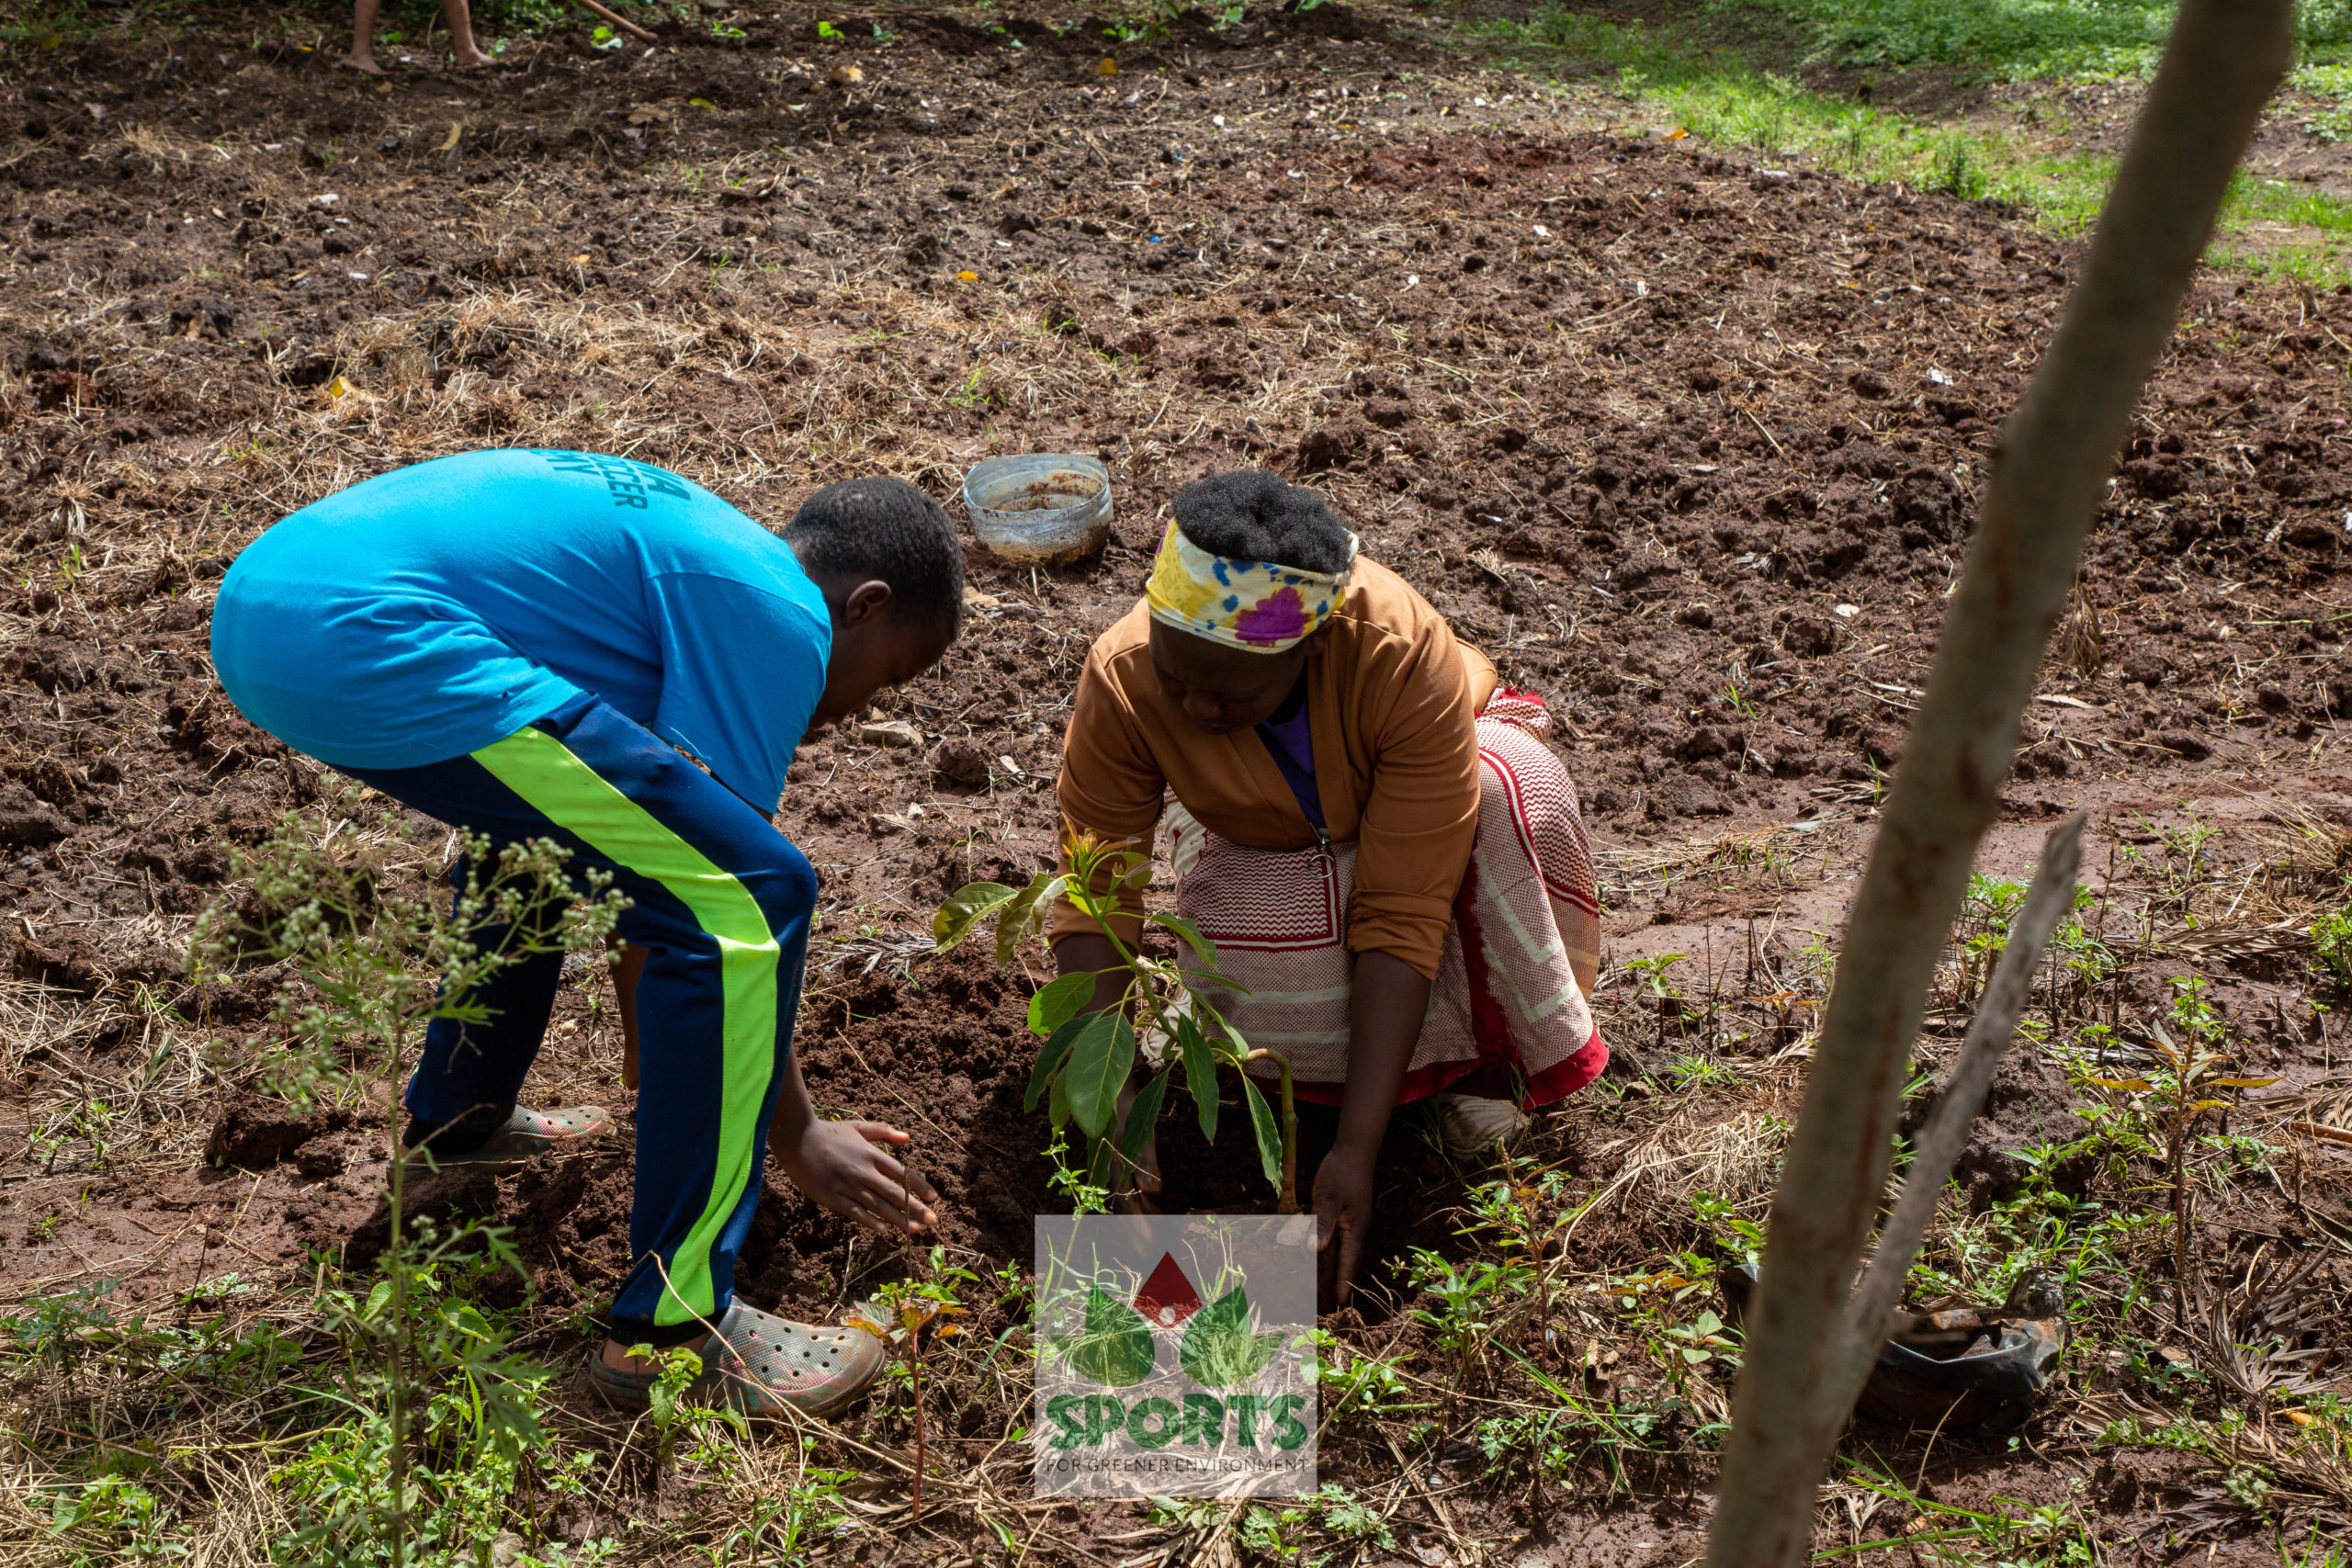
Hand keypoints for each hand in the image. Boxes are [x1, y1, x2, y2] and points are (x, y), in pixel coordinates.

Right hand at [773, 1117, 938, 1238]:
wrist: (796, 1139)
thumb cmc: (828, 1132)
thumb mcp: (858, 1127)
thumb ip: (883, 1132)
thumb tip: (907, 1137)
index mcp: (871, 1154)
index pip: (902, 1173)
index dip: (919, 1186)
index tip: (934, 1198)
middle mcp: (863, 1171)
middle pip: (894, 1193)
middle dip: (916, 1208)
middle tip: (933, 1221)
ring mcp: (847, 1185)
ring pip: (878, 1206)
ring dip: (898, 1219)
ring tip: (915, 1230)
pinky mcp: (831, 1197)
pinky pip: (854, 1212)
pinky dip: (869, 1221)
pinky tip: (883, 1230)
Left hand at [1312, 1141, 1376, 1309]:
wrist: (1353, 1151)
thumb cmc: (1341, 1174)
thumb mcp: (1329, 1198)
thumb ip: (1322, 1223)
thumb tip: (1313, 1249)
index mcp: (1354, 1229)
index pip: (1347, 1262)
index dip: (1342, 1282)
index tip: (1339, 1303)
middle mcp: (1353, 1229)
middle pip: (1344, 1261)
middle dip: (1337, 1281)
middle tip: (1330, 1303)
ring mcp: (1349, 1221)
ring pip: (1339, 1250)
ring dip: (1331, 1268)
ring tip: (1324, 1286)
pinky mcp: (1343, 1213)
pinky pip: (1334, 1238)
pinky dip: (1327, 1250)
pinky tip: (1320, 1255)